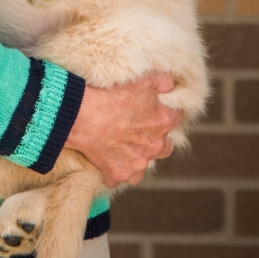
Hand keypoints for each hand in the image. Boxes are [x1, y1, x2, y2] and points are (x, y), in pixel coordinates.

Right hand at [65, 72, 181, 188]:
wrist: (83, 115)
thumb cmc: (110, 95)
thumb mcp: (140, 80)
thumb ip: (162, 81)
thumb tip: (171, 84)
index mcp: (163, 121)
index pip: (175, 118)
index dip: (165, 113)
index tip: (154, 110)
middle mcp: (155, 145)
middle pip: (165, 146)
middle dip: (156, 140)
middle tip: (139, 130)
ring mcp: (138, 162)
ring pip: (144, 164)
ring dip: (138, 158)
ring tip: (123, 147)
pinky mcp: (119, 173)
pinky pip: (122, 176)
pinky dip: (117, 171)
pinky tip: (109, 161)